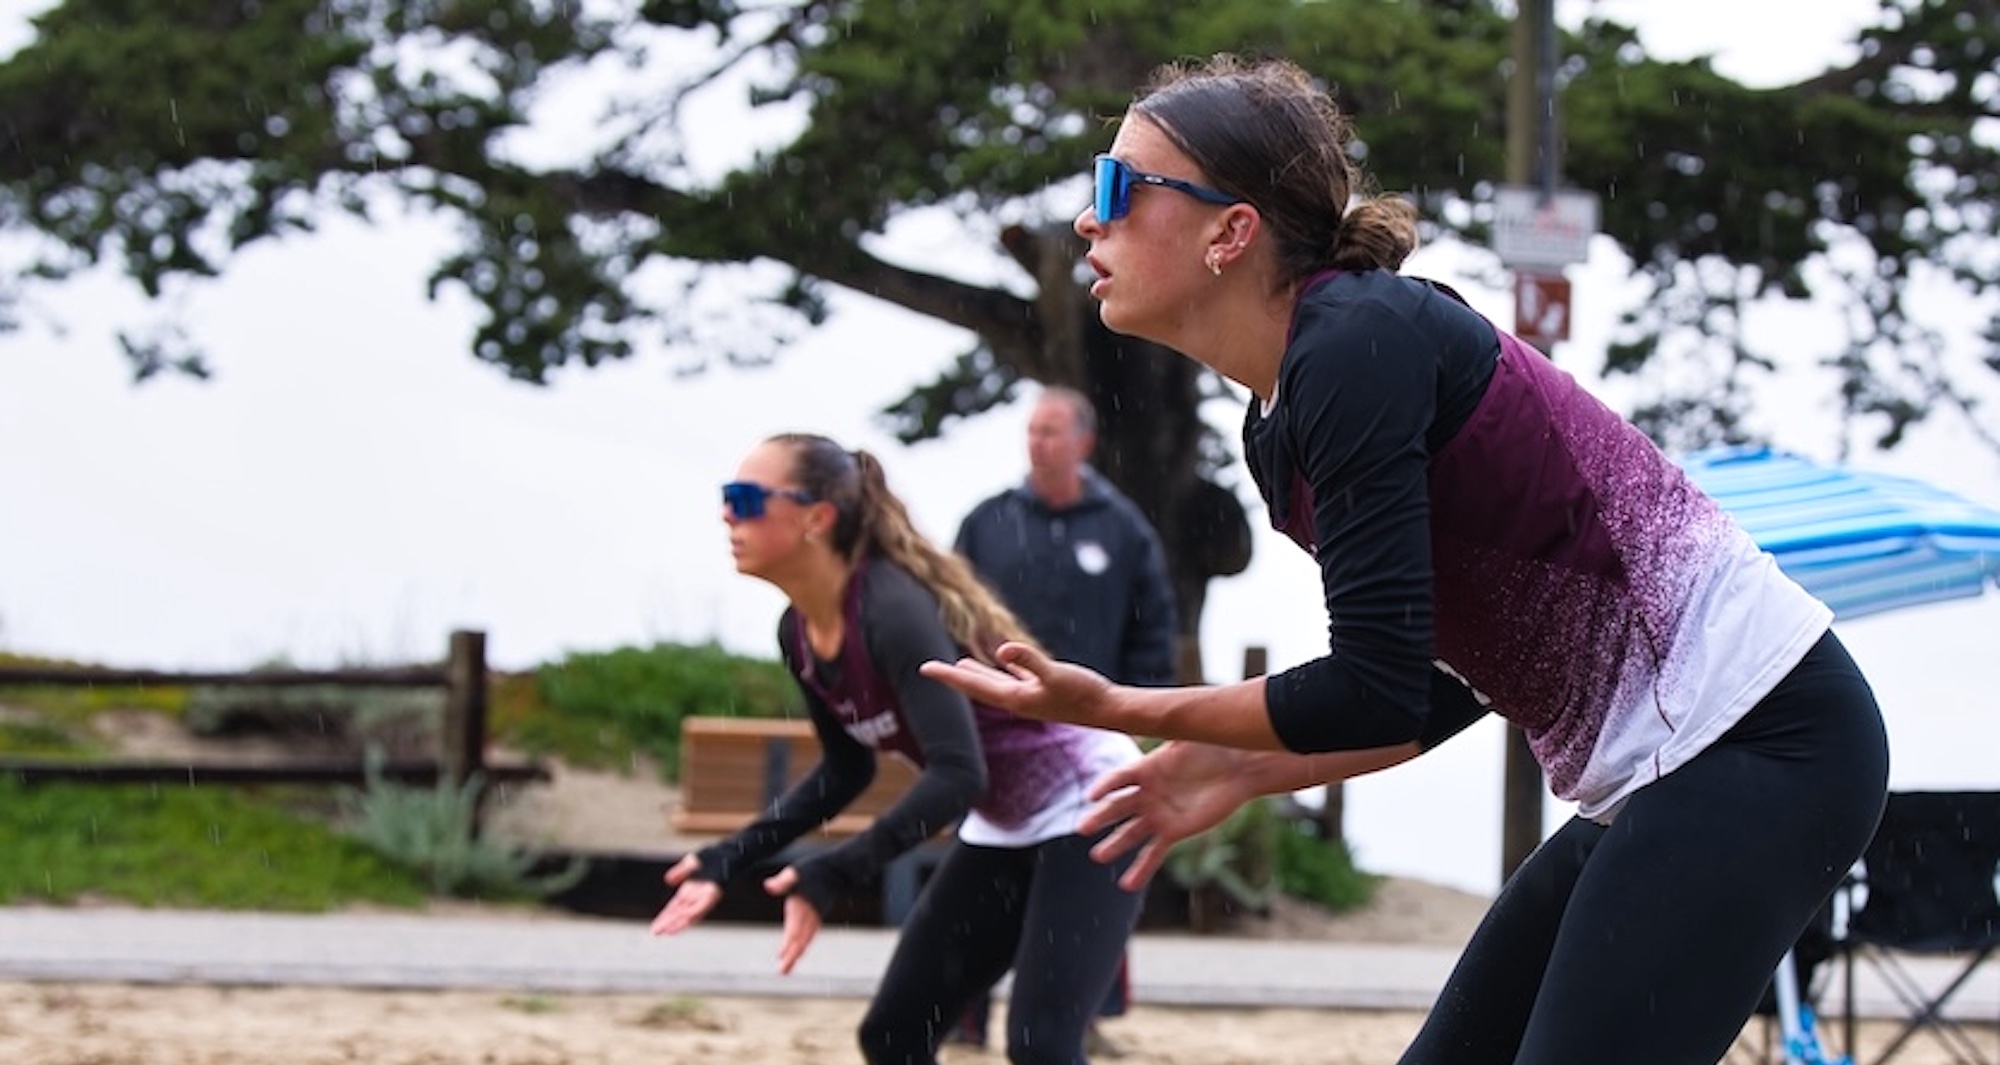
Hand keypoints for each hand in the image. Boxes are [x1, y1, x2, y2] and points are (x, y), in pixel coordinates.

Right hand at [649, 853, 721, 935]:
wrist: (731, 853)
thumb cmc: (714, 857)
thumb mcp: (692, 862)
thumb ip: (680, 871)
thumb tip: (668, 880)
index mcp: (690, 889)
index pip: (674, 907)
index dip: (665, 916)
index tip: (656, 926)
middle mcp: (696, 895)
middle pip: (679, 912)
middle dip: (667, 922)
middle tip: (655, 932)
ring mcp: (705, 895)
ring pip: (690, 913)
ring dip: (679, 922)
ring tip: (668, 931)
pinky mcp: (714, 893)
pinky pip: (703, 905)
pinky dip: (694, 911)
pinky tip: (686, 918)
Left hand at [763, 866, 821, 974]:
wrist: (837, 870)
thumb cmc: (814, 869)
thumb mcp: (796, 872)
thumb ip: (783, 881)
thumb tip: (768, 886)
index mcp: (802, 906)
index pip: (795, 928)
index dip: (788, 942)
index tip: (781, 955)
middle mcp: (810, 915)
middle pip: (801, 939)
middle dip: (792, 956)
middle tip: (783, 971)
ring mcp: (815, 918)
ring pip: (805, 940)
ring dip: (796, 955)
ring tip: (786, 969)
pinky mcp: (817, 917)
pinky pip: (809, 936)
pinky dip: (802, 946)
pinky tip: (797, 953)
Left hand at [919, 641, 1114, 726]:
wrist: (1110, 710)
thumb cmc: (1085, 693)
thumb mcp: (1057, 673)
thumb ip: (1030, 661)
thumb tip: (1003, 650)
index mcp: (1015, 699)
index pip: (973, 686)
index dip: (948, 677)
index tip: (924, 668)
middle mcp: (1019, 700)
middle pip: (977, 686)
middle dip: (954, 677)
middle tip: (929, 669)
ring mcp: (1031, 695)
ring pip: (995, 682)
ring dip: (976, 674)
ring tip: (959, 666)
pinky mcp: (1045, 689)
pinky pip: (1016, 677)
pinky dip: (1004, 670)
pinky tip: (1002, 663)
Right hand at [1082, 741, 1255, 890]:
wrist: (1238, 768)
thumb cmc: (1213, 746)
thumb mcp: (1188, 736)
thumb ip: (1170, 730)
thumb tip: (1154, 713)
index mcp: (1145, 768)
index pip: (1118, 778)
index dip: (1105, 786)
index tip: (1092, 796)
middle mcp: (1146, 793)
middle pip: (1118, 808)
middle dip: (1100, 818)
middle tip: (1082, 829)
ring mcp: (1158, 814)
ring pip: (1131, 833)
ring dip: (1114, 845)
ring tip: (1098, 856)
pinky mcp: (1174, 831)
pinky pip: (1153, 853)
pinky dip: (1140, 869)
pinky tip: (1127, 885)